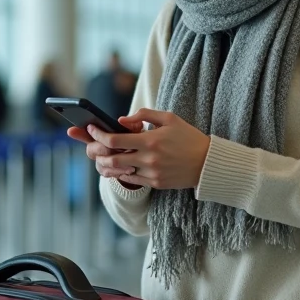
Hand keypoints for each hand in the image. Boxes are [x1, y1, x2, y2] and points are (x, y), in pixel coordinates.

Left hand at [82, 109, 211, 190]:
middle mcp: (149, 159)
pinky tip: (121, 166)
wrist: (207, 163)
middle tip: (93, 146)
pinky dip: (123, 172)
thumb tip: (121, 120)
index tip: (91, 129)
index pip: (114, 140)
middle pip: (112, 159)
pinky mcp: (156, 183)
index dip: (98, 135)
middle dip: (98, 152)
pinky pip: (132, 179)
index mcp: (150, 140)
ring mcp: (152, 173)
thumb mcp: (169, 118)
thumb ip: (144, 115)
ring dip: (108, 165)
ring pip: (120, 171)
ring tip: (104, 157)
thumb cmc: (188, 137)